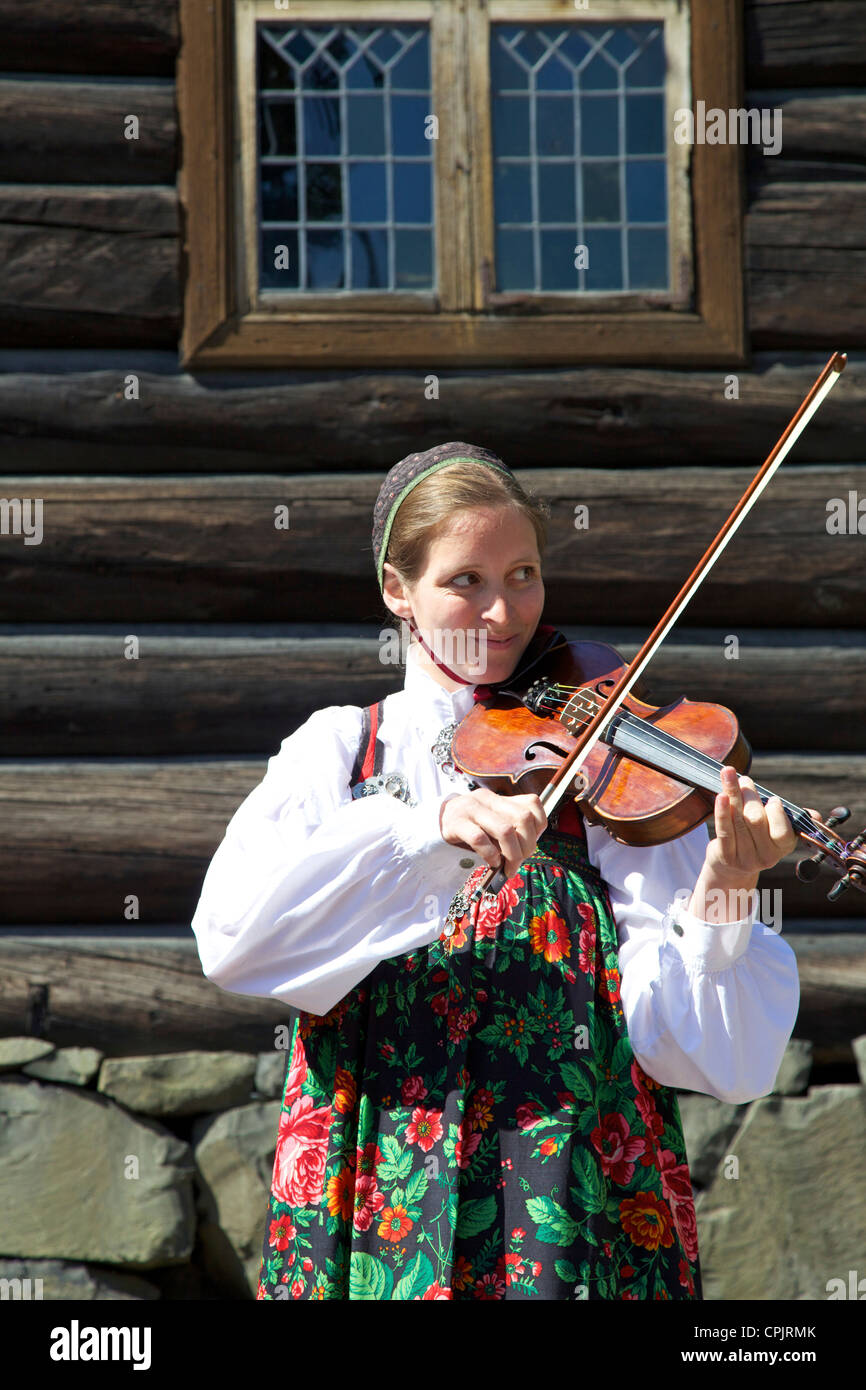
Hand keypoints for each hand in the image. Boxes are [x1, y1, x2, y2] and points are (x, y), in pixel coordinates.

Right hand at [440, 788, 546, 879]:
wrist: (434, 821)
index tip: (531, 843)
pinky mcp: (455, 823)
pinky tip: (492, 862)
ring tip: (509, 867)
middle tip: (519, 861)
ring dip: (512, 854)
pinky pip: (480, 839)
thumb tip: (527, 851)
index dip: (538, 827)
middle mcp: (487, 799)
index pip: (532, 803)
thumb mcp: (491, 822)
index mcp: (500, 798)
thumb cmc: (469, 827)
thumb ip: (510, 830)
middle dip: (528, 845)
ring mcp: (471, 809)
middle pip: (523, 818)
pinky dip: (491, 854)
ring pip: (505, 830)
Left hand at [687, 766, 804, 923]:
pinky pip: (724, 830)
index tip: (772, 798)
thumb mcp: (778, 830)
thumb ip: (794, 819)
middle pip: (756, 820)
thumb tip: (814, 816)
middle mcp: (766, 857)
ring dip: (733, 794)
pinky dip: (722, 811)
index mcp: (783, 848)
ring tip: (728, 774)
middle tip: (745, 780)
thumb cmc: (757, 837)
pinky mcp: (726, 856)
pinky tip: (721, 795)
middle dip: (750, 796)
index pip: (782, 831)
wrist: (731, 866)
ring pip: (738, 821)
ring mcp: (745, 858)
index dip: (776, 812)